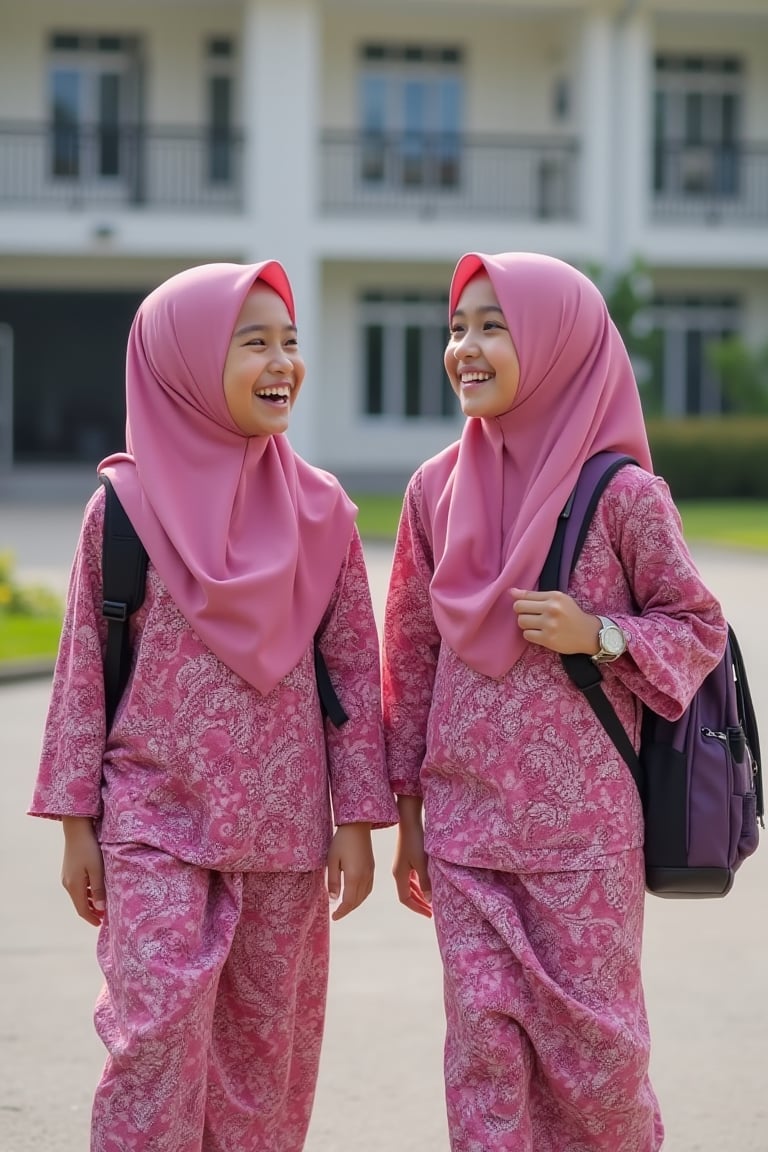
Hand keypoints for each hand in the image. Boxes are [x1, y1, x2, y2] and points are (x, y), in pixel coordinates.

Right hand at [61, 817, 105, 926]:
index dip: (91, 918)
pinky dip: (87, 893)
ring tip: (102, 906)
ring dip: (90, 902)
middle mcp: (67, 884)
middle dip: (91, 912)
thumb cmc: (89, 849)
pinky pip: (78, 887)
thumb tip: (100, 909)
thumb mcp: (97, 869)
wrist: (77, 830)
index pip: (82, 909)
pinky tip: (96, 891)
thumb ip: (99, 889)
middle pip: (80, 904)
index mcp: (74, 886)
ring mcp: (67, 877)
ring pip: (79, 896)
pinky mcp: (69, 870)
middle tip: (104, 917)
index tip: (101, 924)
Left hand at [326, 823, 373, 921]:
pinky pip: (368, 888)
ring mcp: (370, 872)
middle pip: (357, 901)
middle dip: (347, 910)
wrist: (358, 825)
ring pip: (364, 896)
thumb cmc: (341, 841)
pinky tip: (355, 895)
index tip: (333, 917)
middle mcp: (365, 877)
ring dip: (354, 904)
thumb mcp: (332, 860)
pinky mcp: (372, 867)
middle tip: (336, 914)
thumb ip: (332, 881)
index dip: (341, 912)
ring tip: (344, 906)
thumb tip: (333, 899)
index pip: (348, 902)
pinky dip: (361, 896)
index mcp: (354, 876)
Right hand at [393, 796, 431, 918]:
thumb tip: (429, 900)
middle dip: (419, 904)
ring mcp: (402, 865)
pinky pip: (412, 877)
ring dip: (419, 895)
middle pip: (407, 894)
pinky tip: (427, 885)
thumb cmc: (415, 841)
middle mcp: (398, 872)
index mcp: (399, 875)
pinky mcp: (406, 858)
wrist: (409, 820)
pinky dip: (419, 884)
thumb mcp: (422, 863)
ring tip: (430, 902)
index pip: (405, 899)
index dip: (417, 908)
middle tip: (431, 912)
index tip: (429, 914)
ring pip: (410, 886)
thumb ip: (426, 882)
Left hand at [510, 588, 599, 655]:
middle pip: (519, 607)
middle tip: (530, 615)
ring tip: (536, 625)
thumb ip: (535, 596)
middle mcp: (552, 609)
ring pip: (521, 621)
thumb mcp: (559, 600)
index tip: (519, 603)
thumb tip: (511, 591)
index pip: (526, 595)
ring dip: (526, 624)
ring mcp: (550, 625)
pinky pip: (527, 635)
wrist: (589, 634)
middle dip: (521, 612)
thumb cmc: (571, 615)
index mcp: (555, 596)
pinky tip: (540, 633)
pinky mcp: (548, 639)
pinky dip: (531, 634)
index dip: (519, 600)